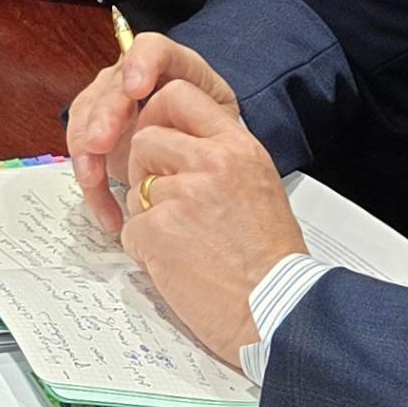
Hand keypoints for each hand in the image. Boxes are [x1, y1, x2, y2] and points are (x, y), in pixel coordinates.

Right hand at [67, 33, 239, 233]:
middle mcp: (133, 79)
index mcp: (170, 68)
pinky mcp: (98, 133)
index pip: (150, 49)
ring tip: (93, 179)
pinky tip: (109, 213)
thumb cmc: (217, 141)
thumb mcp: (223, 128)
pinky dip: (93, 185)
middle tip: (99, 143)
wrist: (205, 164)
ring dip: (86, 150)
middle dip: (103, 115)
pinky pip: (86, 154)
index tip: (136, 90)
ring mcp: (112, 103)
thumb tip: (191, 137)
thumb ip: (210, 123)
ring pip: (87, 117)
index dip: (139, 64)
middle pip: (112, 86)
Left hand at [116, 76, 305, 364]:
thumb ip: (217, 158)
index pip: (179, 94)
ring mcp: (181, 195)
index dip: (158, 115)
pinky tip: (178, 264)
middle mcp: (211, 162)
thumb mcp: (256, 186)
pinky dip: (145, 249)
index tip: (161, 143)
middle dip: (146, 171)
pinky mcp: (157, 230)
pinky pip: (130, 228)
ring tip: (186, 242)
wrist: (277, 311)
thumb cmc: (269, 259)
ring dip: (148, 214)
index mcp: (238, 148)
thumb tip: (172, 142)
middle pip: (145, 140)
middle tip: (171, 204)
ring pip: (134, 187)